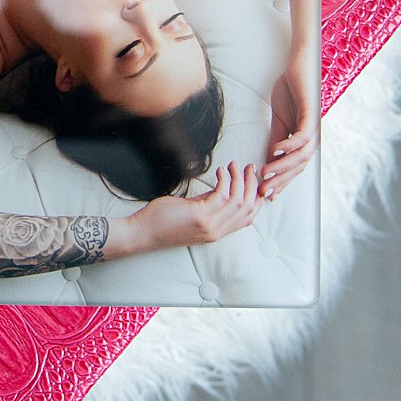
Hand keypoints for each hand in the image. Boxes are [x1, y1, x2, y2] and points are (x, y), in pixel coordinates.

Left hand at [132, 163, 263, 250]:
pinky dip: (225, 180)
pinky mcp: (200, 216)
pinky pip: (221, 195)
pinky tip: (220, 171)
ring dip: (239, 179)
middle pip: (247, 207)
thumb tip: (223, 187)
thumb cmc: (164, 222)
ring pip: (238, 200)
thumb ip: (209, 203)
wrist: (144, 233)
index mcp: (217, 232)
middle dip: (251, 184)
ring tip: (234, 166)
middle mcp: (216, 231)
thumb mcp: (194, 213)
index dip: (256, 198)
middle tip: (249, 168)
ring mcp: (209, 225)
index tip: (256, 181)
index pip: (248, 218)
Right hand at [260, 49, 318, 201]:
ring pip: (302, 155)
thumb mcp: (280, 121)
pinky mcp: (312, 113)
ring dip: (284, 166)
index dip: (281, 181)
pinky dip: (290, 145)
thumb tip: (269, 161)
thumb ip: (277, 140)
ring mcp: (313, 126)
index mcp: (304, 139)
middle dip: (281, 180)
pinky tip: (277, 150)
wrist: (299, 65)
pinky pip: (303, 135)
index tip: (265, 194)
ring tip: (266, 173)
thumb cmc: (290, 90)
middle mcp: (312, 136)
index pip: (294, 167)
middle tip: (263, 191)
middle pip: (299, 166)